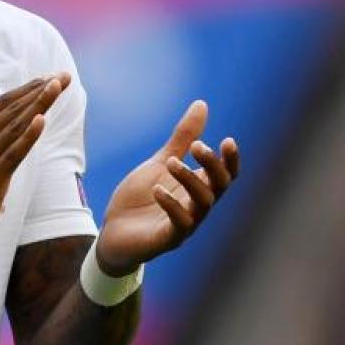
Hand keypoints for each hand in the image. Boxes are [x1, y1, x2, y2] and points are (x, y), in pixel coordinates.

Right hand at [0, 74, 70, 254]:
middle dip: (40, 90)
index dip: (28, 88)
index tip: (50, 77)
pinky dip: (28, 135)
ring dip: (38, 103)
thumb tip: (13, 127)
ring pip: (15, 125)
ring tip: (56, 86)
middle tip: (62, 76)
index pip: (4, 103)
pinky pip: (13, 152)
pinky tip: (41, 119)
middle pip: (12, 108)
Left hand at [95, 100, 239, 275]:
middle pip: (219, 186)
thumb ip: (182, 139)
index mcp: (197, 188)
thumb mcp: (160, 163)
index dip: (231, 160)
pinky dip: (172, 205)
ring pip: (202, 204)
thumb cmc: (141, 198)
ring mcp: (185, 225)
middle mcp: (197, 207)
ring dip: (190, 180)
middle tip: (197, 146)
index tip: (227, 140)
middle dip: (212, 165)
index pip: (226, 175)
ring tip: (170, 161)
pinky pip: (180, 225)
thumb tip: (202, 104)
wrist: (113, 232)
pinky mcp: (168, 239)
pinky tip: (158, 189)